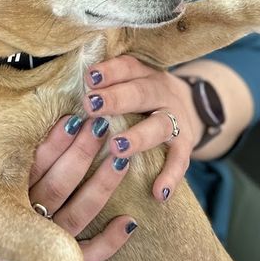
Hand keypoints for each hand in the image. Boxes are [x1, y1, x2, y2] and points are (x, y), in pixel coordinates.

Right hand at [0, 114, 136, 260]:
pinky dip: (111, 242)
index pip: (31, 164)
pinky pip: (91, 259)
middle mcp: (26, 222)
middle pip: (58, 184)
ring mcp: (45, 248)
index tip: (70, 114)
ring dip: (102, 186)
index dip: (52, 140)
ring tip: (122, 157)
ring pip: (79, 214)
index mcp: (2, 199)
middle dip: (81, 153)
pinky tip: (131, 220)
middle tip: (100, 124)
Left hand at [83, 55, 201, 201]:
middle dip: (116, 99)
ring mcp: (176, 118)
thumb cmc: (142, 97)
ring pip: (160, 125)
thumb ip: (106, 86)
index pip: (127, 67)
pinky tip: (158, 193)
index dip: (109, 71)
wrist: (193, 105)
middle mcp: (161, 92)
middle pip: (141, 93)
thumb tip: (66, 92)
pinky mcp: (186, 143)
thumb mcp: (131, 81)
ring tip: (117, 148)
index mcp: (143, 73)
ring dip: (138, 137)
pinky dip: (170, 176)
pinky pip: (180, 160)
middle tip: (91, 106)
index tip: (89, 77)